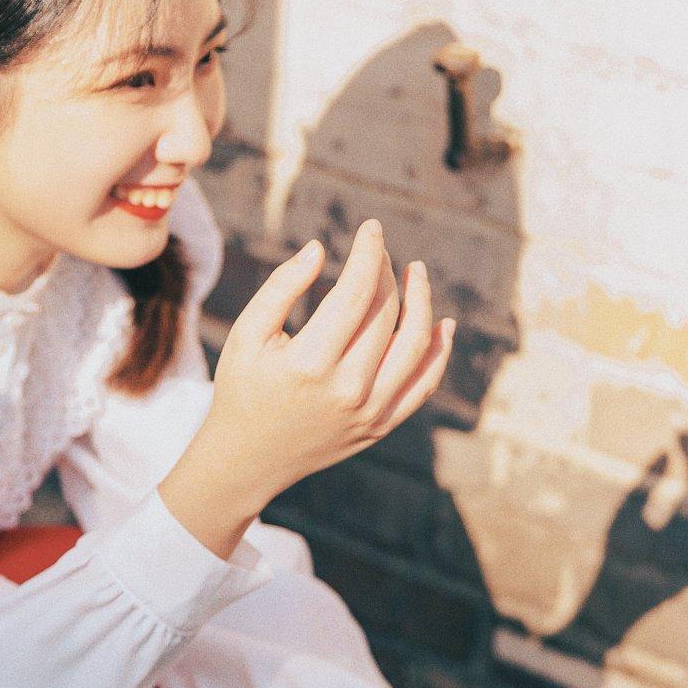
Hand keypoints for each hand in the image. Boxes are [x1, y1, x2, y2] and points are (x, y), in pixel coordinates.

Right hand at [210, 219, 455, 501]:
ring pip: (416, 345)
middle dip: (386, 272)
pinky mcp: (381, 426)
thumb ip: (282, 287)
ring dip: (423, 302)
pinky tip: (444, 323)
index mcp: (310, 363)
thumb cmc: (243, 388)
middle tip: (378, 252)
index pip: (356, 292)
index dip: (369, 253)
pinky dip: (439, 352)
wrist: (248, 459)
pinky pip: (424, 385)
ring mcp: (370, 412)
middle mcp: (347, 389)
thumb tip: (321, 248)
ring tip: (416, 273)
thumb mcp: (248, 334)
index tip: (372, 228)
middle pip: (385, 313)